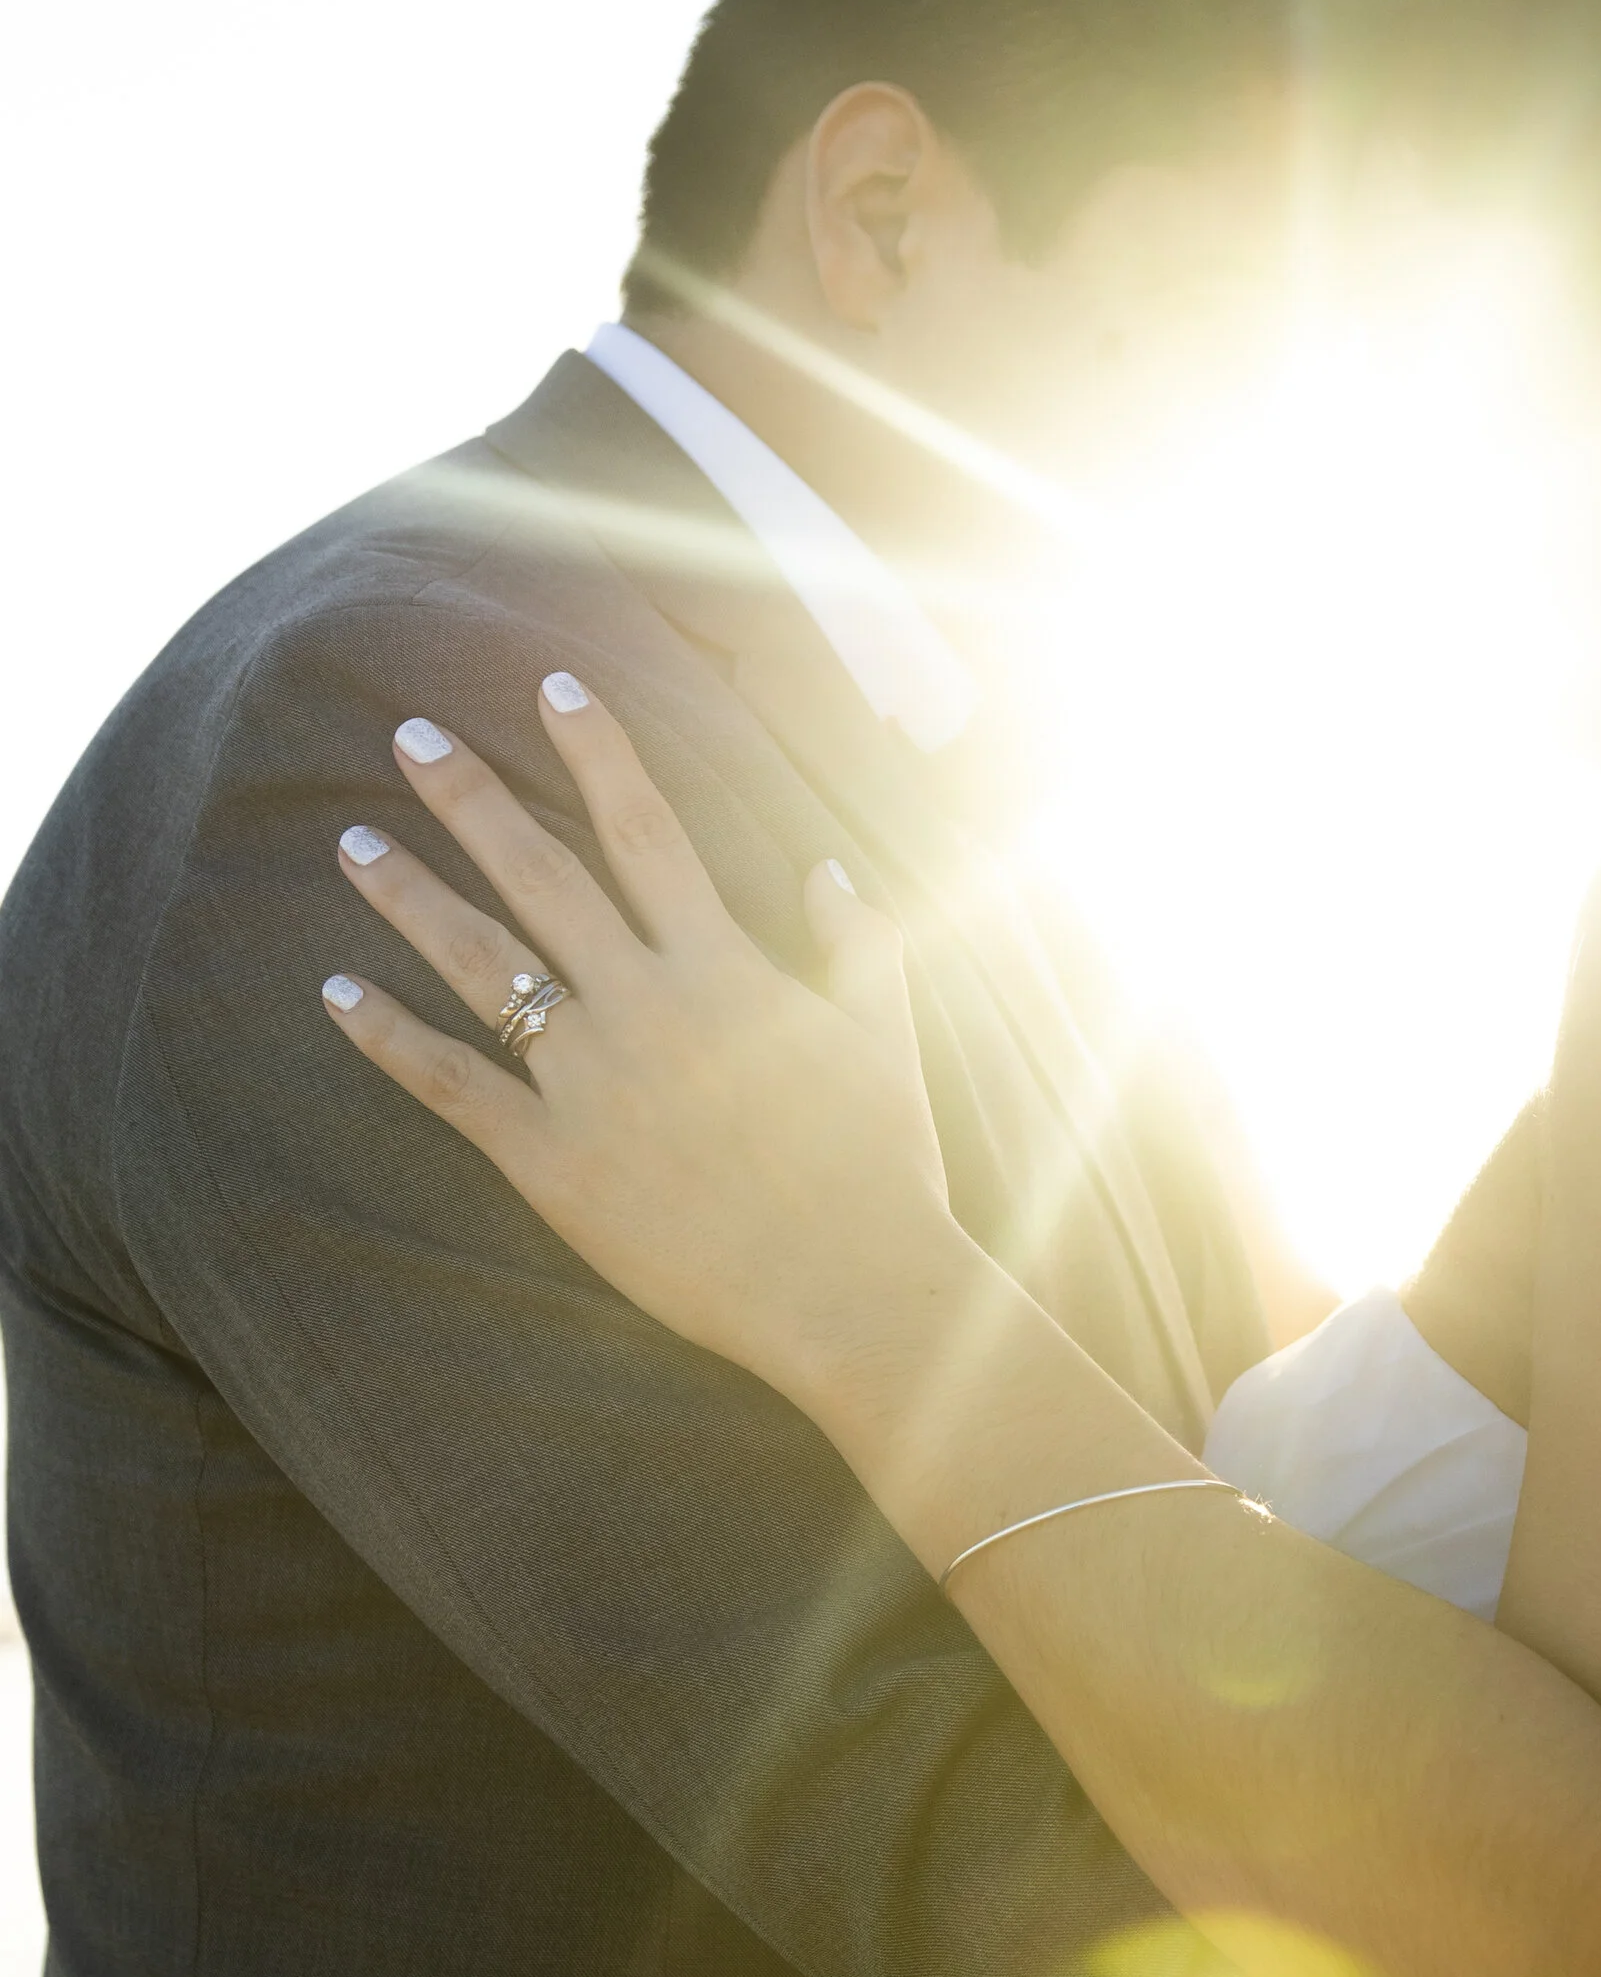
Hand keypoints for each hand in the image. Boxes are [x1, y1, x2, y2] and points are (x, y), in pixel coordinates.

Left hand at [318, 678, 959, 1403]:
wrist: (853, 1292)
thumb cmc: (881, 1171)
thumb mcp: (887, 1041)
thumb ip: (861, 945)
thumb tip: (830, 869)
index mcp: (725, 967)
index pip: (646, 830)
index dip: (596, 750)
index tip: (550, 684)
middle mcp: (645, 1006)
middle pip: (540, 875)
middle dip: (469, 797)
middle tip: (405, 736)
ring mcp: (590, 1082)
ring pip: (480, 964)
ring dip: (410, 896)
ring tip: (351, 843)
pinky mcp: (552, 1161)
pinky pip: (452, 1085)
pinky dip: (389, 1038)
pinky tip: (337, 993)